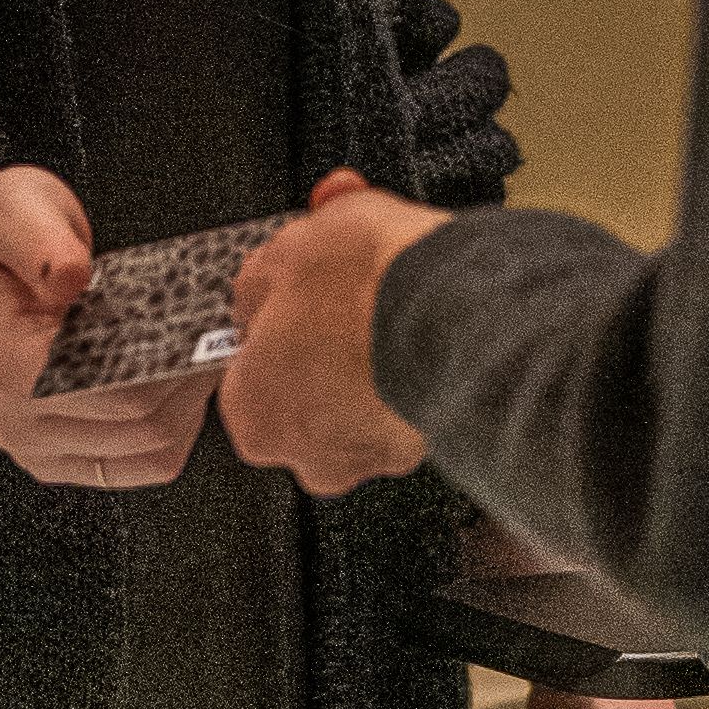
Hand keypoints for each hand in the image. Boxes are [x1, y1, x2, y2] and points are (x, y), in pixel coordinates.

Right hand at [0, 161, 213, 494]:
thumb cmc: (0, 237)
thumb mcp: (16, 209)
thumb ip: (40, 240)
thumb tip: (70, 276)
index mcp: (9, 368)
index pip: (119, 393)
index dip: (179, 364)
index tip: (210, 326)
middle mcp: (17, 423)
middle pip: (144, 428)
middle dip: (193, 383)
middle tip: (222, 336)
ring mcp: (37, 449)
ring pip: (151, 455)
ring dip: (190, 409)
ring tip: (202, 357)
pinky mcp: (59, 460)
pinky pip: (139, 466)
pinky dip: (174, 429)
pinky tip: (180, 385)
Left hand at [217, 168, 446, 495]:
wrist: (460, 305)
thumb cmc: (366, 285)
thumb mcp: (285, 252)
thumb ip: (258, 285)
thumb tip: (258, 290)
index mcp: (253, 413)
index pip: (248, 376)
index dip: (273, 334)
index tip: (293, 307)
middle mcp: (310, 456)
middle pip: (306, 404)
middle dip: (322, 360)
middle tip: (343, 309)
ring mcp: (374, 457)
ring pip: (362, 412)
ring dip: (371, 371)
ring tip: (388, 315)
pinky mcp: (430, 446)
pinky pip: (410, 408)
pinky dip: (414, 377)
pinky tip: (421, 335)